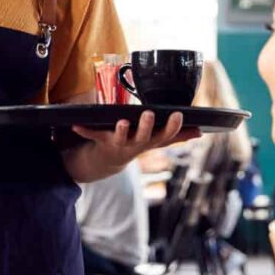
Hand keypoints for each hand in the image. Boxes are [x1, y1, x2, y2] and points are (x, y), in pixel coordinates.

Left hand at [71, 111, 198, 174]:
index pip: (165, 135)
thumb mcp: (157, 141)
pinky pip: (91, 135)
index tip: (178, 114)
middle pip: (143, 137)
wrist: (109, 162)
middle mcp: (135, 144)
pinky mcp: (101, 141)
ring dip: (121, 130)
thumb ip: (176, 136)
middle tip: (148, 113)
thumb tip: (200, 132)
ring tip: (122, 121)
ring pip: (121, 137)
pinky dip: (84, 130)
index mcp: (150, 141)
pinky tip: (75, 124)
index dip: (172, 127)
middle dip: (146, 126)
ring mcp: (118, 144)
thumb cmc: (136, 144)